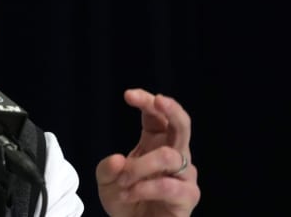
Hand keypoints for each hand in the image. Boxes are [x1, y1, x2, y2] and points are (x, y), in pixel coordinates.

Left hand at [96, 89, 199, 216]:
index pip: (157, 115)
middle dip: (172, 109)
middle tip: (158, 100)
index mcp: (155, 143)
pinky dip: (145, 188)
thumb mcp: (106, 182)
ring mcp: (183, 175)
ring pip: (168, 156)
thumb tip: (118, 159)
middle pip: (182, 125)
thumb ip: (107, 168)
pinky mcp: (188, 196)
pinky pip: (170, 185)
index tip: (129, 95)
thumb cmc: (125, 199)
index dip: (147, 101)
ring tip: (122, 182)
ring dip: (140, 166)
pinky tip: (130, 193)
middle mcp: (174, 154)